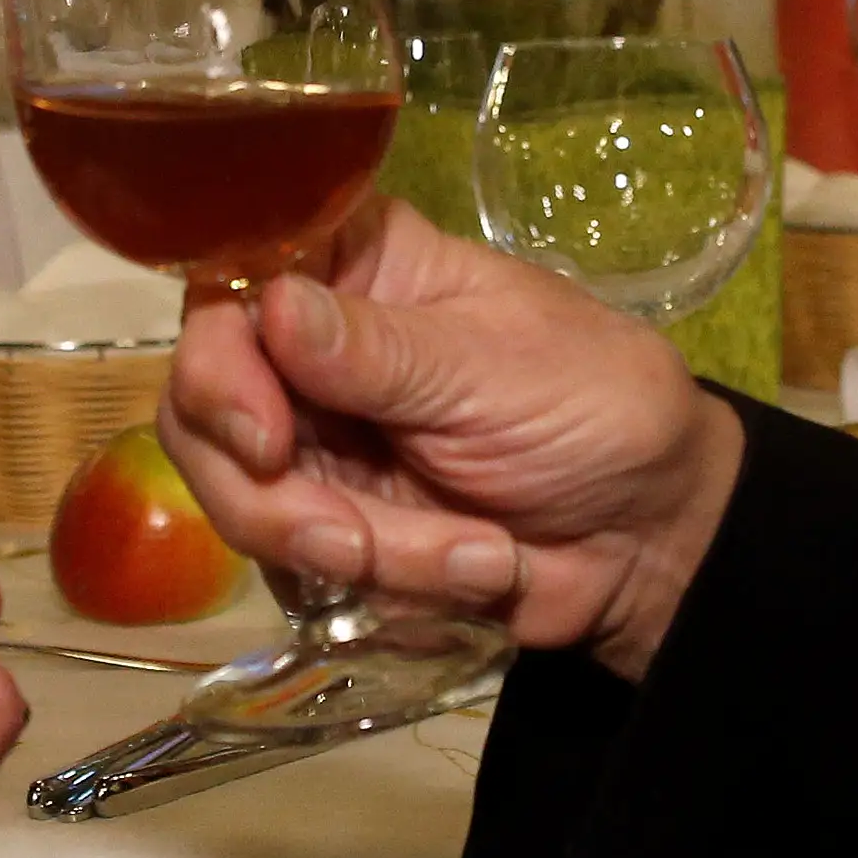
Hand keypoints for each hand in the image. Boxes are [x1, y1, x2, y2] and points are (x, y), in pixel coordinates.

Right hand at [160, 198, 743, 683]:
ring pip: (239, 501)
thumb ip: (381, 351)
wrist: (655, 537)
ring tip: (470, 558)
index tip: (263, 435)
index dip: (218, 360)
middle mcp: (307, 350)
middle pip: (202, 409)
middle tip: (352, 542)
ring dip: (354, 550)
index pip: (227, 284)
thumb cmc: (595, 406)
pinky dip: (387, 589)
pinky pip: (294, 572)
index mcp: (351, 268)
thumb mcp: (498, 367)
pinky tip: (474, 574)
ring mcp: (311, 445)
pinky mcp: (327, 530)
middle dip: (273, 494)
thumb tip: (271, 306)